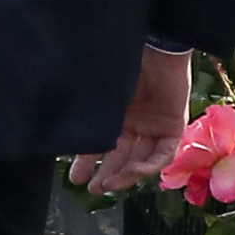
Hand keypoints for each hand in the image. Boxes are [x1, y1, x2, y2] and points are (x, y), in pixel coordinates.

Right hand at [67, 44, 193, 191]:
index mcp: (116, 112)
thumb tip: (60, 132)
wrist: (152, 46)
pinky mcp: (174, 125)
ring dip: (125, 174)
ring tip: (107, 185)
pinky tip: (133, 172)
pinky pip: (163, 153)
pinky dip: (149, 165)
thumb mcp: (99, 94)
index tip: (73, 176)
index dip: (87, 160)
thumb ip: (91, 114)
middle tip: (90, 188)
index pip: (102, 142)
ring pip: (141, 158)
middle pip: (120, 155)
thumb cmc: (121, 63)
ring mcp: (154, 125)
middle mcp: (135, 121)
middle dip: (105, 173)